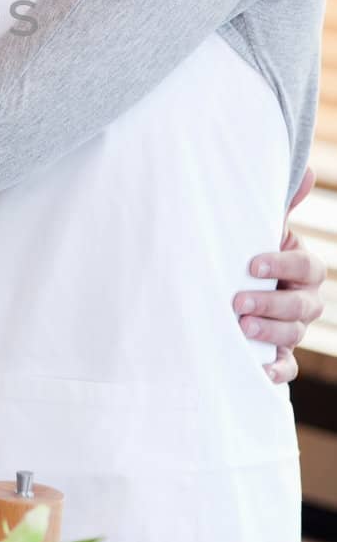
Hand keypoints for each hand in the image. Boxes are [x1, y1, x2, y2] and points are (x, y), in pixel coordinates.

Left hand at [235, 166, 325, 384]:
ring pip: (294, 335)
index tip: (251, 264)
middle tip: (238, 302)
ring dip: (269, 333)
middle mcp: (306, 299)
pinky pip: (288, 369)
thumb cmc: (249, 255)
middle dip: (271, 303)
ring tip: (241, 328)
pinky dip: (276, 372)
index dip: (281, 265)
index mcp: (304, 266)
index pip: (304, 265)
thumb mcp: (262, 229)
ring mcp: (295, 329)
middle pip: (301, 305)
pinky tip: (259, 370)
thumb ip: (281, 204)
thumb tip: (307, 170)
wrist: (234, 290)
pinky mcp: (281, 356)